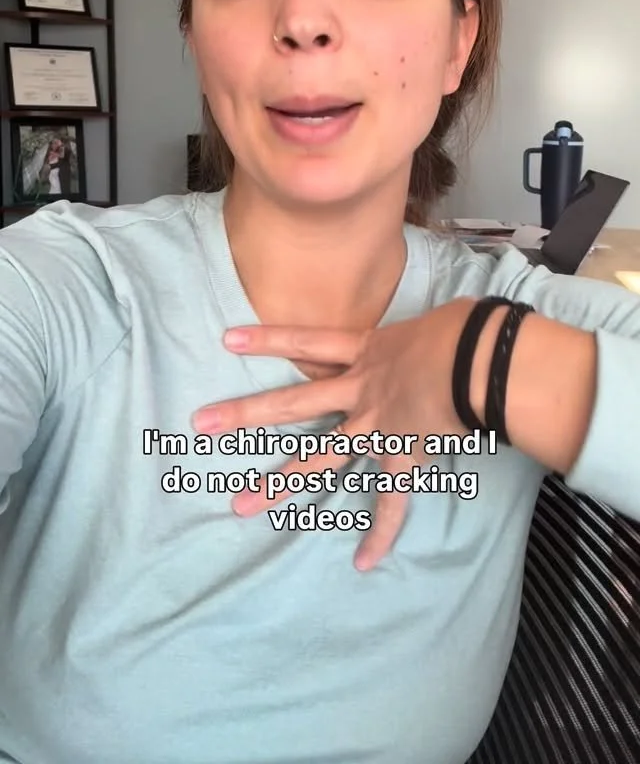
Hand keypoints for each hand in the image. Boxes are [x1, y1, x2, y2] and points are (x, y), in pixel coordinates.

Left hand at [193, 296, 480, 569]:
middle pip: (294, 403)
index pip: (307, 342)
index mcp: (368, 350)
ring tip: (240, 503)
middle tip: (202, 424)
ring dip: (279, 482)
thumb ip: (428, 330)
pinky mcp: (401, 458)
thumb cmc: (465, 329)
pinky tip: (364, 561)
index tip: (228, 340)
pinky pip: (390, 503)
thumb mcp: (438, 319)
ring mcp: (376, 427)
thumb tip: (450, 328)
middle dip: (246, 414)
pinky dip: (380, 533)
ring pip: (320, 458)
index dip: (269, 339)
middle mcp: (361, 389)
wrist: (478, 362)